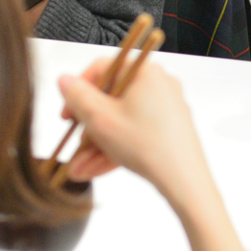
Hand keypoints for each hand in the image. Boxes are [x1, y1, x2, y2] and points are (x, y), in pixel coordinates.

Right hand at [57, 59, 211, 204]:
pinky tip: (94, 170)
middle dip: (88, 127)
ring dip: (97, 144)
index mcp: (145, 72)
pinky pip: (135, 133)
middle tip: (74, 144)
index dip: (78, 91)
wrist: (185, 180)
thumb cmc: (146, 145)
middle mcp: (158, 85)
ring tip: (78, 169)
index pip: (103, 69)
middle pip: (112, 100)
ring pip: (121, 121)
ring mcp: (165, 108)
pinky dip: (116, 148)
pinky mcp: (169, 129)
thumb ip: (77, 97)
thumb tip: (65, 80)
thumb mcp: (100, 120)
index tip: (67, 114)